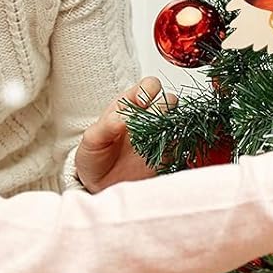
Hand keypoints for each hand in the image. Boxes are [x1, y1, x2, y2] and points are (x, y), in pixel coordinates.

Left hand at [74, 76, 178, 192]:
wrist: (100, 186)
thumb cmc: (94, 158)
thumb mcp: (92, 141)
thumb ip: (105, 127)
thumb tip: (123, 118)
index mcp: (128, 106)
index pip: (148, 86)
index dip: (149, 90)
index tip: (142, 103)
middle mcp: (147, 117)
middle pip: (169, 100)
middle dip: (164, 107)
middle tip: (151, 122)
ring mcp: (159, 135)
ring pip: (178, 120)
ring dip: (172, 125)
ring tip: (157, 138)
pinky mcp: (167, 154)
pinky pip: (181, 144)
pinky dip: (177, 144)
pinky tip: (163, 150)